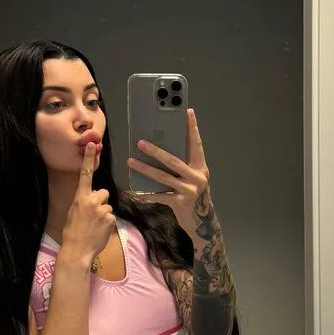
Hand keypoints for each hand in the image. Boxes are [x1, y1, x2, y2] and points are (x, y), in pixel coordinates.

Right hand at [61, 142, 115, 264]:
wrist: (77, 250)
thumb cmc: (72, 232)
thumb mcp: (73, 212)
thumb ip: (83, 202)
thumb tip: (93, 200)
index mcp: (80, 198)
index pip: (85, 174)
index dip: (89, 159)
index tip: (93, 144)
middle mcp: (92, 201)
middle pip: (104, 193)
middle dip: (100, 201)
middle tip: (92, 215)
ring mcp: (103, 210)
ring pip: (107, 207)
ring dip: (103, 214)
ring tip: (94, 226)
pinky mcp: (111, 219)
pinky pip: (111, 217)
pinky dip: (107, 224)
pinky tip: (99, 231)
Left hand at [128, 108, 210, 234]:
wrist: (202, 223)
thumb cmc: (194, 196)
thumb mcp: (193, 179)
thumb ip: (183, 166)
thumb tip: (162, 150)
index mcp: (201, 167)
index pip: (197, 143)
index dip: (192, 128)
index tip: (188, 112)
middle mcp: (197, 177)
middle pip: (173, 160)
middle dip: (155, 150)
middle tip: (140, 142)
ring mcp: (190, 190)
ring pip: (163, 177)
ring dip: (145, 168)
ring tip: (131, 160)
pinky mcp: (180, 203)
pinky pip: (160, 195)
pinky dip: (147, 193)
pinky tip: (135, 190)